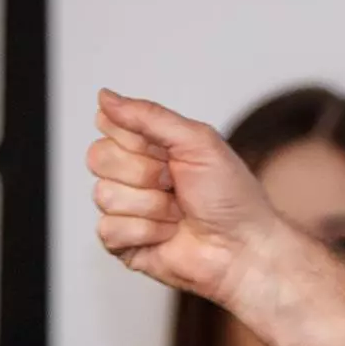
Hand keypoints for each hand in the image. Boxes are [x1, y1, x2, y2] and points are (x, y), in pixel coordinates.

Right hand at [89, 89, 277, 305]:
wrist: (245, 248)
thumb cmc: (232, 197)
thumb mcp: (198, 141)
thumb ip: (149, 115)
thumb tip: (105, 96)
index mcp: (148, 144)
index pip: (108, 124)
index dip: (137, 139)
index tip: (169, 152)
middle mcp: (131, 173)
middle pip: (99, 157)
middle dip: (146, 173)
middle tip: (176, 185)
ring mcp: (125, 208)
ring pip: (104, 195)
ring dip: (152, 207)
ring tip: (178, 214)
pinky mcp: (123, 243)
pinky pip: (109, 229)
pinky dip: (146, 233)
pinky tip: (168, 235)